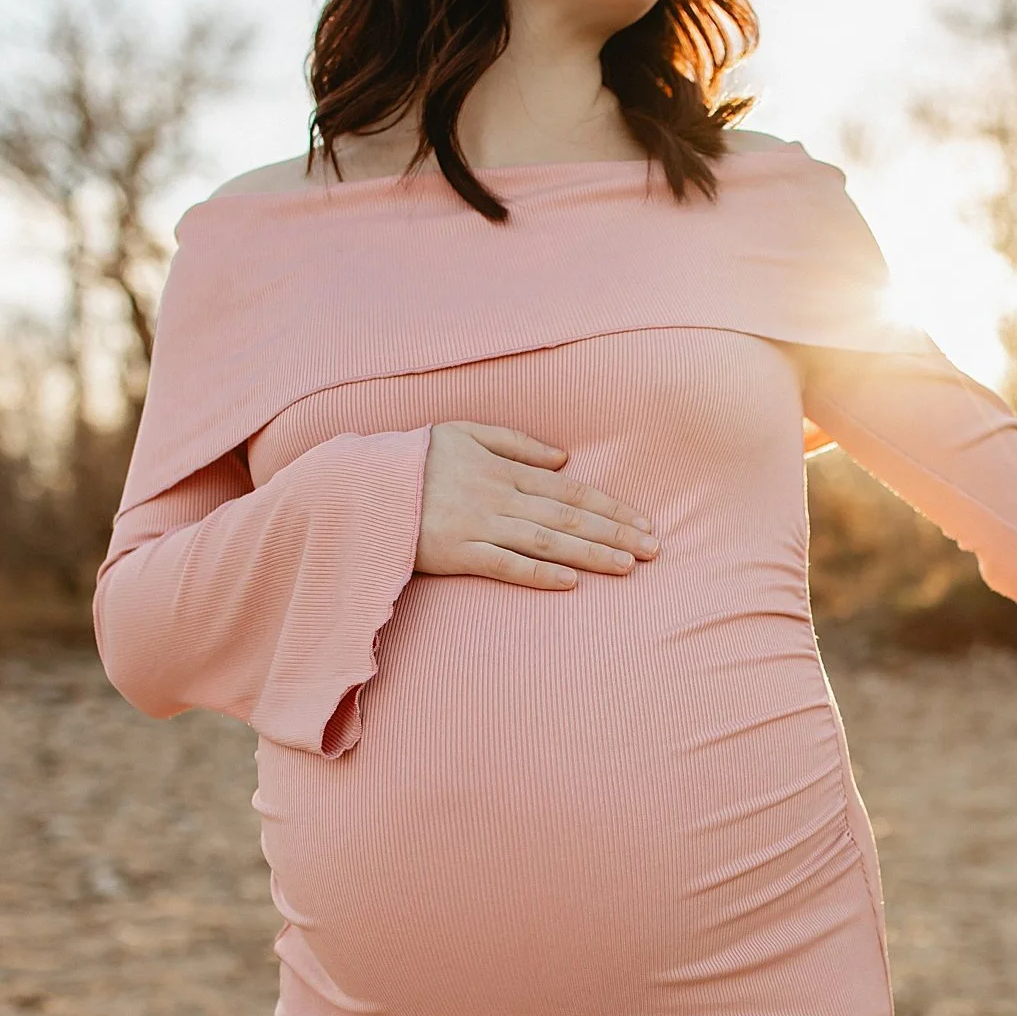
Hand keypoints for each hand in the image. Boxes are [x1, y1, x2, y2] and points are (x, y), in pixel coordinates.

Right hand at [415, 420, 659, 587]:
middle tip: (655, 550)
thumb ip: (517, 443)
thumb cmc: (415, 460)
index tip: (645, 522)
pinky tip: (570, 583)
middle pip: (569, 518)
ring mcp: (478, 525)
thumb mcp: (465, 433)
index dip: (612, 507)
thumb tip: (565, 459)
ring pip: (546, 542)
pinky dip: (538, 574)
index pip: (572, 491)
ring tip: (627, 567)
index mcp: (505, 470)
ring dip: (590, 555)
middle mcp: (498, 497)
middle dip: (616, 534)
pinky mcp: (455, 552)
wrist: (362, 485)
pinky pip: (503, 565)